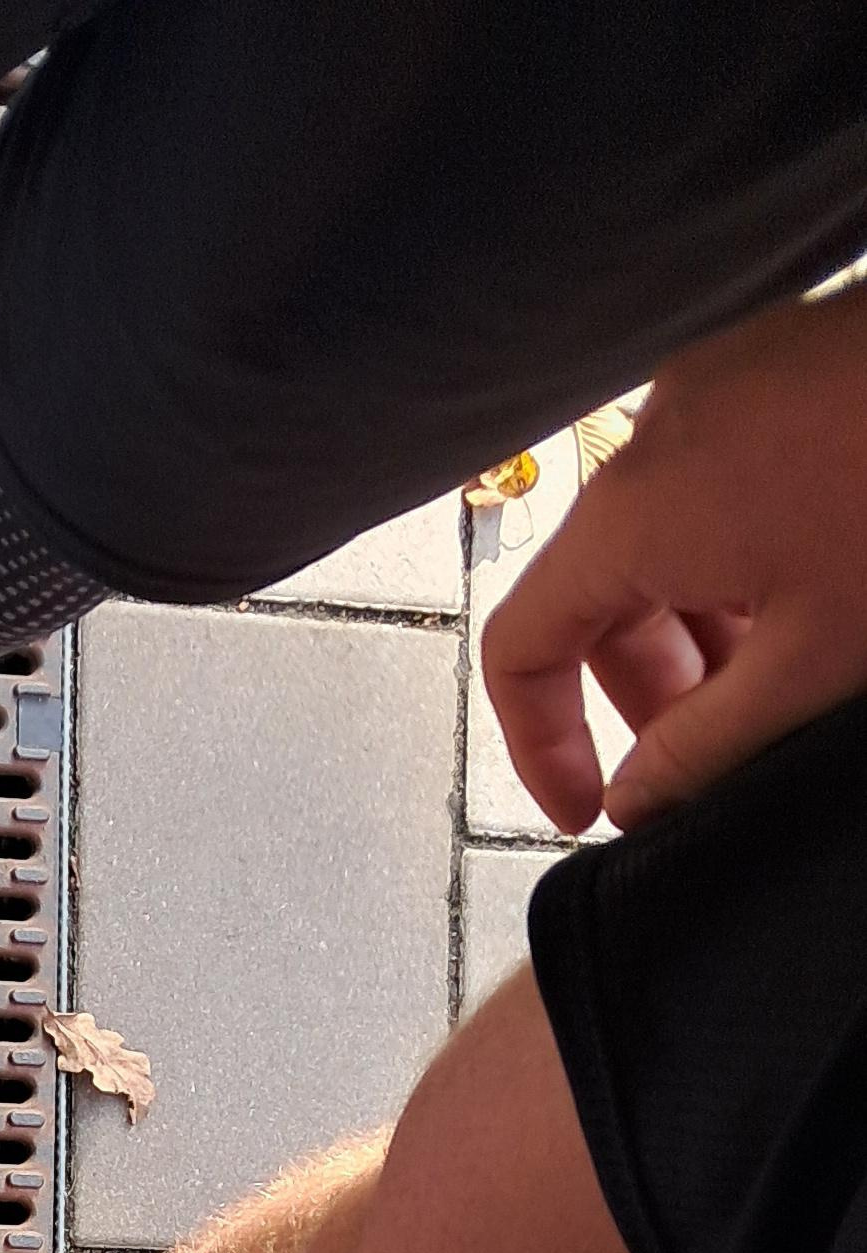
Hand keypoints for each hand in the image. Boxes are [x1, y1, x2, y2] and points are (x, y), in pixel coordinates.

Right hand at [481, 280, 866, 834]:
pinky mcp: (780, 360)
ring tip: (786, 673)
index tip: (590, 804)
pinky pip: (721, 479)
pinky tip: (821, 588)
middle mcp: (656, 433)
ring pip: (666, 538)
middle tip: (708, 755)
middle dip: (647, 689)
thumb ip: (702, 748)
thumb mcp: (812, 664)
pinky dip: (743, 554)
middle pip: (597, 592)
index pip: (520, 647)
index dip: (541, 743)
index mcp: (634, 512)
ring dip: (702, 626)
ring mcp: (720, 383)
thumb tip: (637, 796)